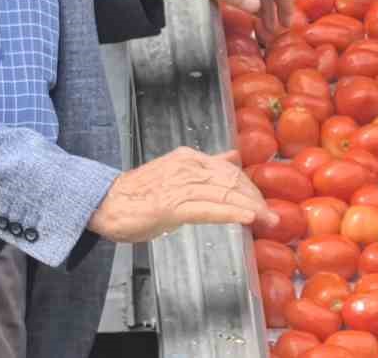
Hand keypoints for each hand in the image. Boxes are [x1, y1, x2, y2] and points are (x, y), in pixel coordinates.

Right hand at [86, 148, 274, 242]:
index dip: (250, 188)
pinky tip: (246, 218)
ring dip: (249, 208)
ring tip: (267, 220)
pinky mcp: (171, 205)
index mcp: (189, 157)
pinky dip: (230, 213)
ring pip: (224, 194)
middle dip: (255, 199)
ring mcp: (179, 185)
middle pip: (231, 181)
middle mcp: (187, 166)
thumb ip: (205, 165)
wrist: (105, 203)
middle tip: (271, 217)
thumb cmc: (139, 193)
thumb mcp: (176, 172)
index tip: (262, 204)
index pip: (230, 171)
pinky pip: (208, 208)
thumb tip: (233, 157)